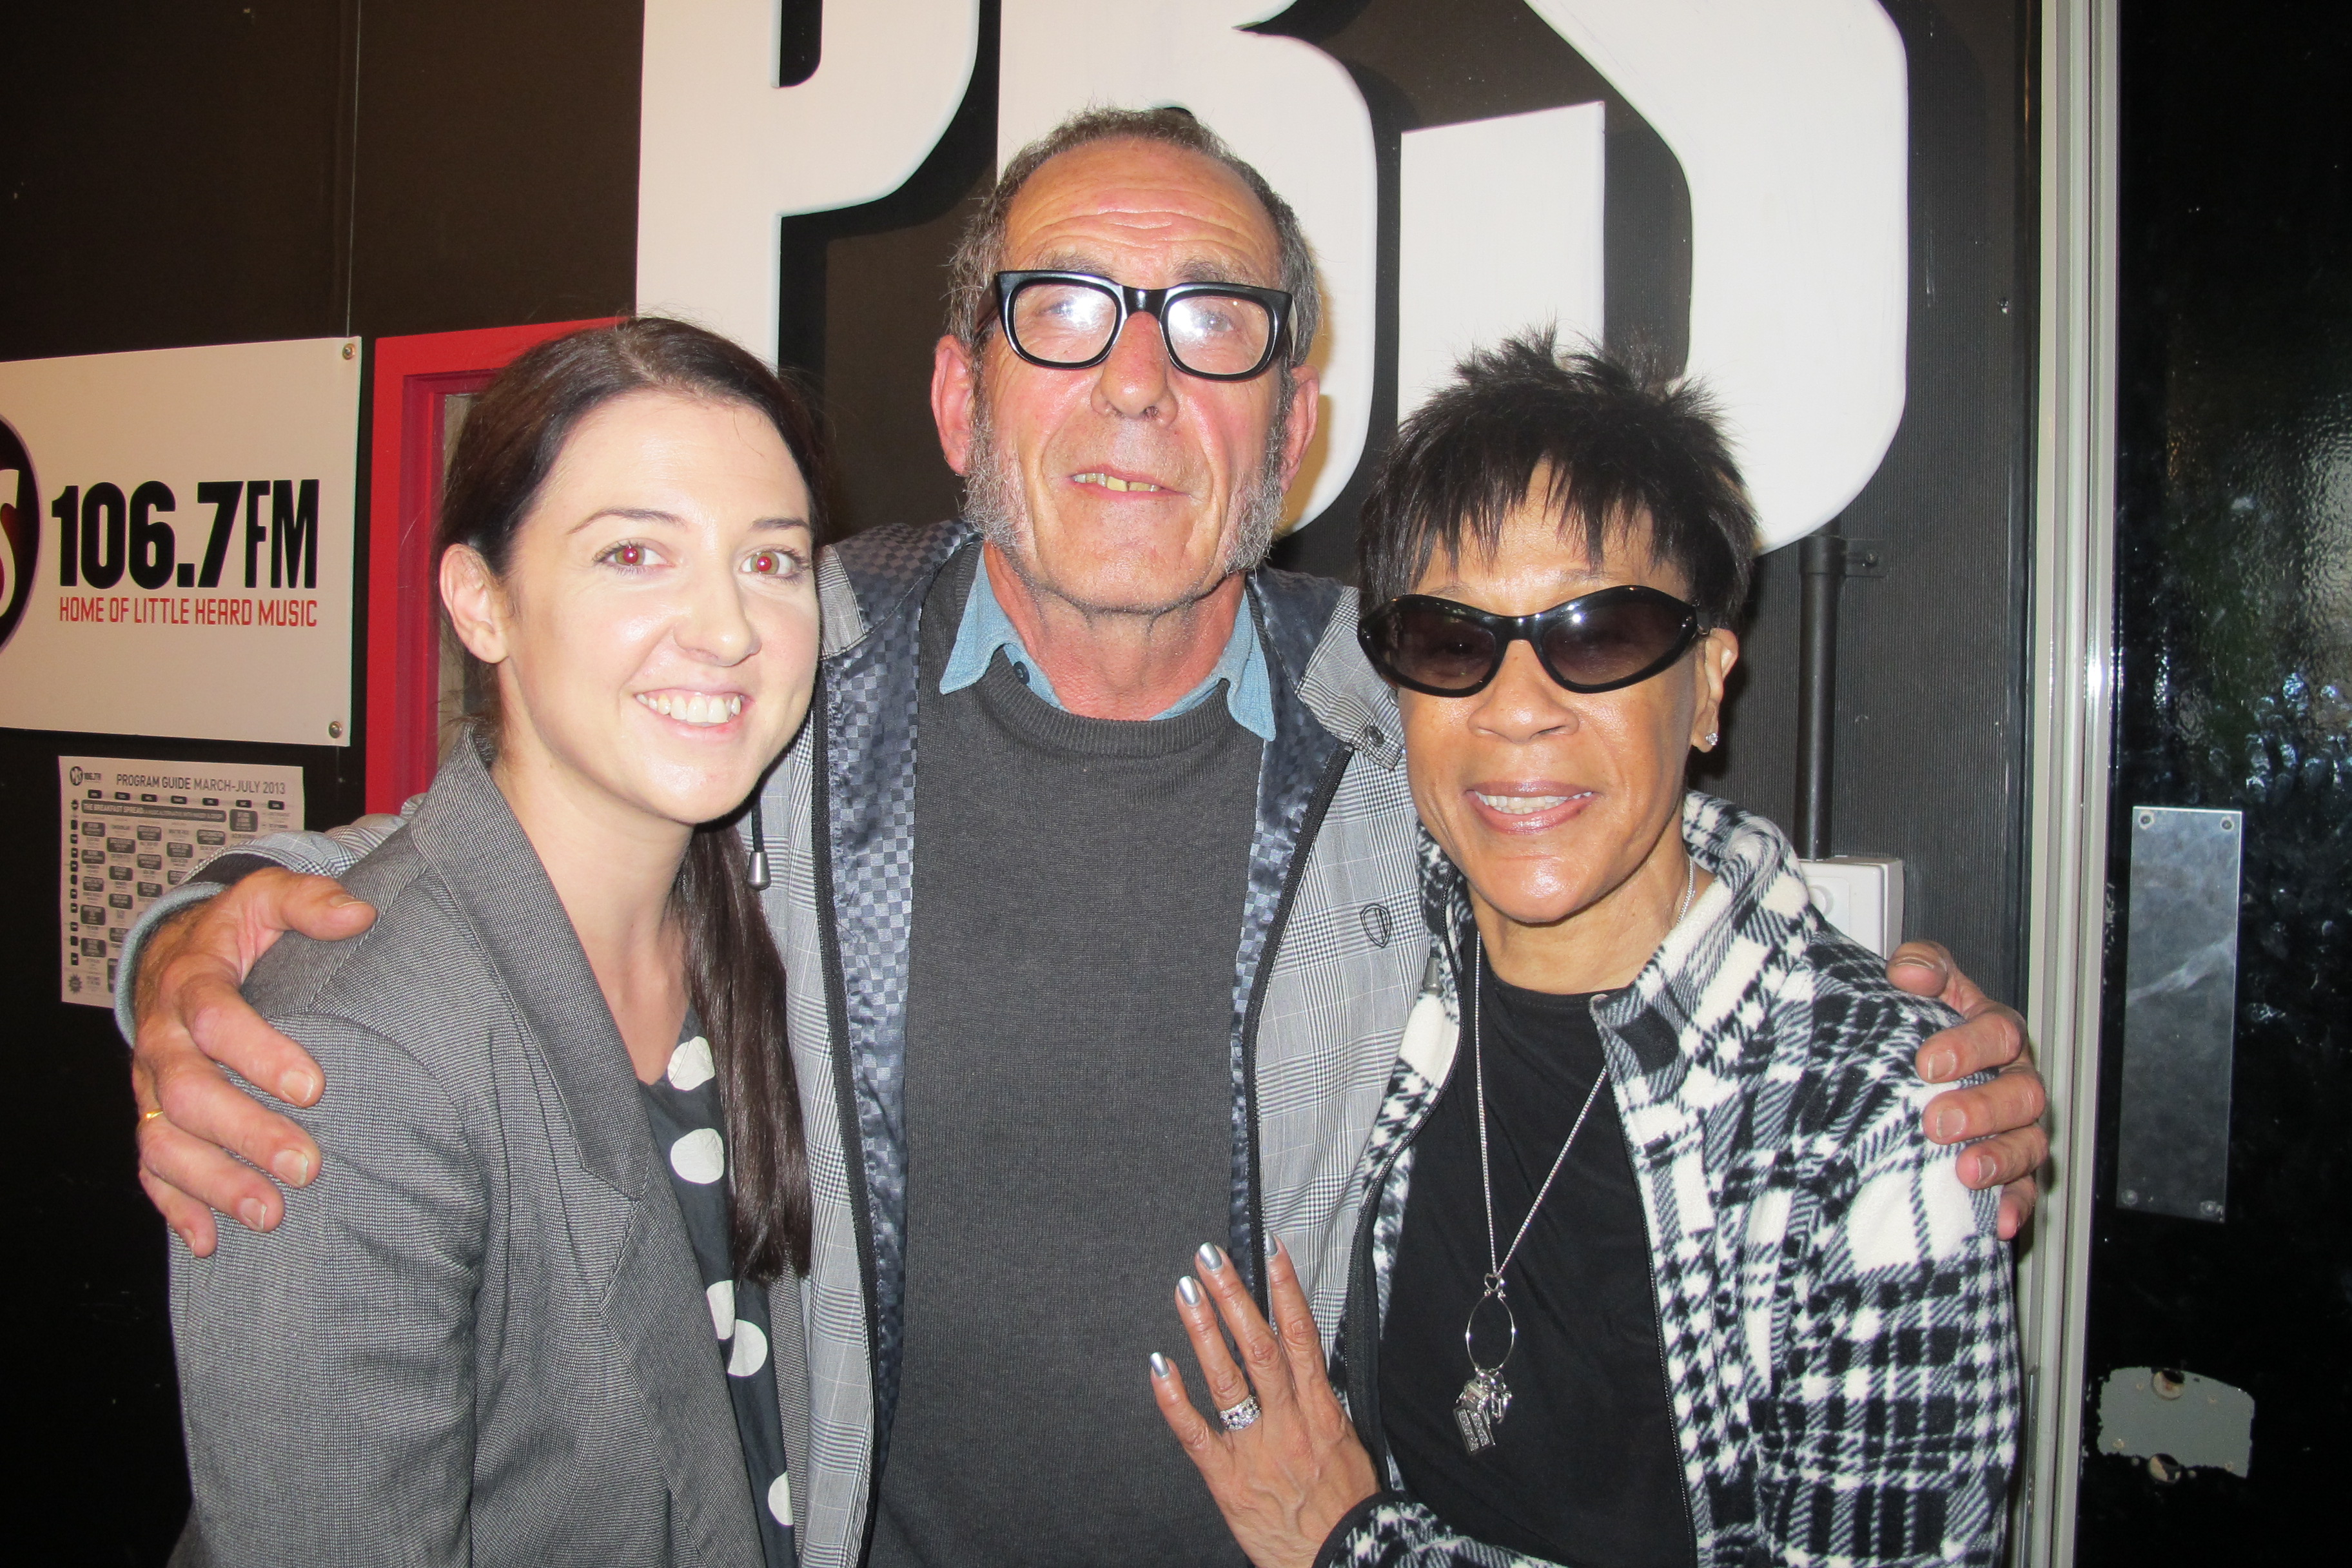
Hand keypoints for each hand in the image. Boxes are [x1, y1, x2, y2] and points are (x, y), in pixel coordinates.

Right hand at [130, 868, 375, 1254]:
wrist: (179, 953)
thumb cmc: (241, 930)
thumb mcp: (270, 897)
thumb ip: (310, 903)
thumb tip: (360, 914)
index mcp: (192, 983)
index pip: (214, 1020)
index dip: (259, 1053)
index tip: (314, 1087)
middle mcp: (162, 1040)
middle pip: (187, 1094)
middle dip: (245, 1133)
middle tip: (306, 1167)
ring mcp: (150, 1086)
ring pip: (164, 1143)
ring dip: (214, 1183)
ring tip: (271, 1215)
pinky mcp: (151, 1119)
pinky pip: (151, 1169)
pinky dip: (177, 1207)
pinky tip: (211, 1240)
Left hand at [1152, 1239, 1379, 1567]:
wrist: (1340, 1559)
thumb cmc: (1344, 1504)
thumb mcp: (1346, 1442)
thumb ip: (1321, 1401)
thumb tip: (1304, 1362)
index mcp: (1320, 1411)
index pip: (1301, 1336)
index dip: (1285, 1290)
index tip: (1269, 1252)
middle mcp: (1288, 1423)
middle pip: (1260, 1346)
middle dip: (1234, 1297)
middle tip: (1210, 1258)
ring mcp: (1255, 1449)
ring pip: (1228, 1380)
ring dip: (1204, 1332)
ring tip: (1185, 1292)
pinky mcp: (1227, 1480)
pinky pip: (1196, 1433)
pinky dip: (1174, 1398)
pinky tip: (1158, 1365)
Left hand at [1887, 940, 2048, 1239]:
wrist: (1909, 1073)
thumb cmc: (1918, 1028)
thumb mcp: (1917, 989)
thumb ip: (1919, 966)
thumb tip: (1909, 971)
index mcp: (1995, 1033)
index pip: (1999, 1032)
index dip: (1969, 1045)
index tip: (1927, 1062)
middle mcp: (2014, 1080)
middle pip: (2022, 1093)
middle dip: (1983, 1108)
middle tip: (1937, 1121)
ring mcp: (2016, 1128)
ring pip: (2029, 1144)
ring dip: (2000, 1159)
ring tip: (1966, 1171)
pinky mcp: (2010, 1171)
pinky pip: (2025, 1191)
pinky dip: (2014, 1205)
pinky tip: (1997, 1220)